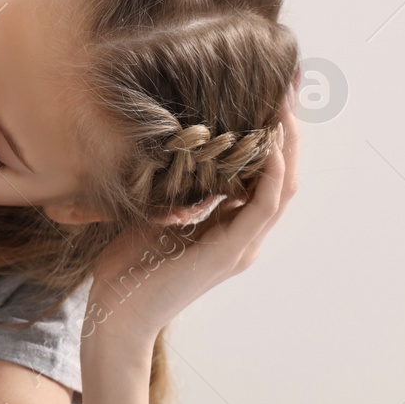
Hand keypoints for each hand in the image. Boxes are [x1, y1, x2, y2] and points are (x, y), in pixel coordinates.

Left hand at [83, 85, 300, 349]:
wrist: (116, 316)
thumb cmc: (126, 270)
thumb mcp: (155, 216)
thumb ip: (176, 191)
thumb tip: (174, 152)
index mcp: (229, 228)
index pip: (264, 175)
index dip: (271, 137)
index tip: (268, 96)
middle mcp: (245, 236)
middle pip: (283, 175)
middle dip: (288, 130)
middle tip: (287, 87)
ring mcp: (242, 246)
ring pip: (282, 186)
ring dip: (287, 143)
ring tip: (285, 103)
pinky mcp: (231, 253)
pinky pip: (263, 206)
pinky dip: (271, 172)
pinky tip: (270, 142)